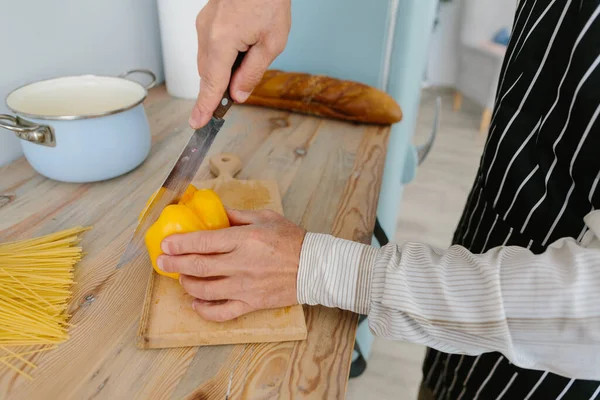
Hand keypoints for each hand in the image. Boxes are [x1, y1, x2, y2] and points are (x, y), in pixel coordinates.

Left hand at [157, 209, 305, 321]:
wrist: (314, 267)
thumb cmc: (292, 240)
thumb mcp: (266, 217)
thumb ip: (237, 216)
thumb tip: (216, 214)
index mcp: (244, 240)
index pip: (204, 242)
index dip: (180, 243)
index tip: (166, 244)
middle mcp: (241, 264)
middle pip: (198, 267)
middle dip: (175, 264)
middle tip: (162, 262)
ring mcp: (245, 286)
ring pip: (205, 290)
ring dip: (187, 284)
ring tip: (181, 279)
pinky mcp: (251, 303)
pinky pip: (222, 312)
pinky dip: (205, 310)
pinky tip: (196, 303)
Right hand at [190, 0, 291, 128]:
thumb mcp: (272, 42)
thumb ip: (253, 72)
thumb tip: (238, 95)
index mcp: (222, 41)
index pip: (211, 84)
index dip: (204, 107)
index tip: (197, 124)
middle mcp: (206, 34)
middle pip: (209, 75)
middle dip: (222, 86)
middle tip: (242, 89)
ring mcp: (203, 26)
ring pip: (209, 62)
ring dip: (225, 69)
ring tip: (251, 53)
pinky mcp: (206, 21)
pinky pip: (209, 48)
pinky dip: (222, 56)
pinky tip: (242, 45)